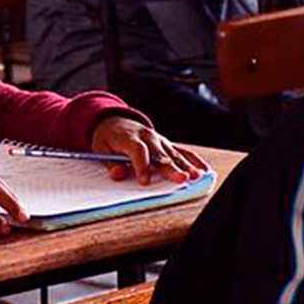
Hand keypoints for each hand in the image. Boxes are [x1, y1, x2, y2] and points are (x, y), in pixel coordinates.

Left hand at [90, 116, 208, 185]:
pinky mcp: (167, 144)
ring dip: (185, 165)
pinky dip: (193, 160)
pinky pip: (182, 151)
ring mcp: (159, 140)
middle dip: (171, 168)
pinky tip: (204, 170)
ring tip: (195, 176)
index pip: (138, 151)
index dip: (142, 166)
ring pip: (173, 154)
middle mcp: (147, 137)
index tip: (145, 181)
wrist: (113, 121)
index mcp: (129, 138)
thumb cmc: (106, 138)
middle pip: (160, 154)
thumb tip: (118, 175)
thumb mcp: (100, 149)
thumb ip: (110, 164)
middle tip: (181, 179)